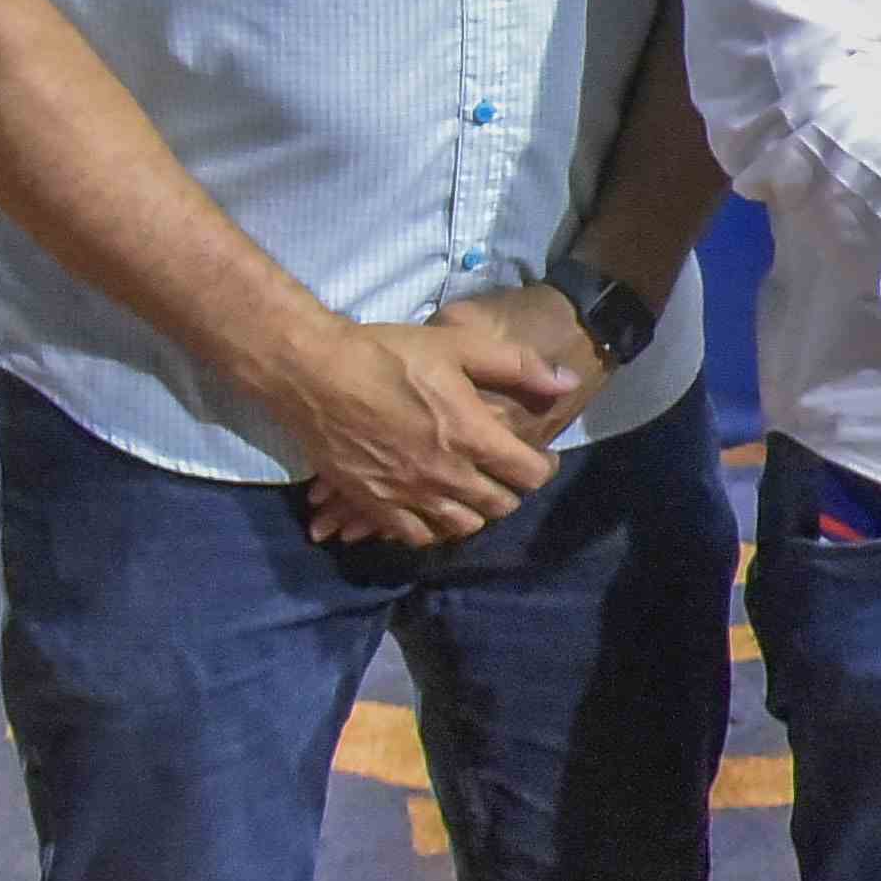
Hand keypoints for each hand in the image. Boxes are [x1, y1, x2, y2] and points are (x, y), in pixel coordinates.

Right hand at [272, 311, 572, 547]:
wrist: (312, 372)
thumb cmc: (388, 354)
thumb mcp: (459, 345)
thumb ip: (519, 366)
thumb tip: (568, 382)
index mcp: (472, 437)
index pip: (530, 476)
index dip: (539, 467)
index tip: (535, 457)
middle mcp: (445, 474)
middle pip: (499, 506)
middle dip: (508, 491)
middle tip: (501, 473)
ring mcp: (407, 494)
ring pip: (461, 526)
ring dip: (473, 512)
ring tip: (468, 491)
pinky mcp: (373, 503)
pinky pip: (415, 535)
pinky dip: (430, 528)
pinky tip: (429, 508)